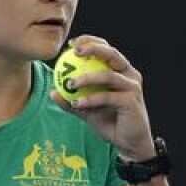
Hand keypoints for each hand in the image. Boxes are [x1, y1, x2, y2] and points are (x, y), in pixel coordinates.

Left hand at [48, 35, 154, 160]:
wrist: (129, 143)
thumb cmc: (111, 122)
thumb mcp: (88, 110)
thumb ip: (72, 100)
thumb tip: (53, 91)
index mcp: (121, 71)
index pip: (107, 49)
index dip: (90, 41)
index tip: (71, 44)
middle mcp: (129, 75)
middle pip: (112, 54)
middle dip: (93, 48)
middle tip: (74, 52)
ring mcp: (132, 87)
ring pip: (108, 75)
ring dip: (87, 78)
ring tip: (70, 83)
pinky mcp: (132, 101)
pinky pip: (108, 97)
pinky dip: (91, 99)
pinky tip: (77, 103)